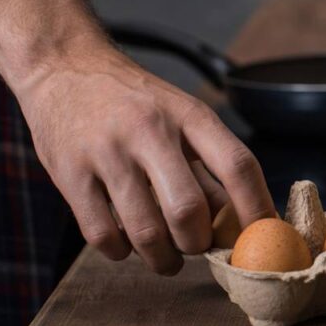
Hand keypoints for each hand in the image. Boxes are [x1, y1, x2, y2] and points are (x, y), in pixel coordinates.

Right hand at [16, 47, 275, 274]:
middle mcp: (149, 130)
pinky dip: (120, 252)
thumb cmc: (134, 101)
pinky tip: (126, 244)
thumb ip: (209, 170)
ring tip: (166, 258)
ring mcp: (106, 152)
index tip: (262, 238)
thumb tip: (240, 224)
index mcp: (189, 115)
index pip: (238, 165)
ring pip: (145, 230)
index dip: (256, 208)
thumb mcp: (180, 118)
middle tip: (197, 248)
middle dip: (198, 243)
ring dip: (162, 258)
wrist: (63, 66)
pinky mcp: (69, 172)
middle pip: (188, 209)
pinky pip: (102, 234)